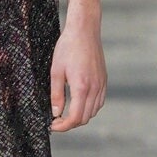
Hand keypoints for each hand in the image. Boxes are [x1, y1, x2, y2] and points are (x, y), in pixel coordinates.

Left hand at [49, 16, 106, 131]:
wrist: (84, 30)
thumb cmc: (67, 47)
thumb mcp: (56, 71)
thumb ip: (56, 94)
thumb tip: (55, 113)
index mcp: (81, 87)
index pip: (75, 118)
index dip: (63, 126)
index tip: (52, 125)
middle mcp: (95, 88)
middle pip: (85, 118)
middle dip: (70, 123)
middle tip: (56, 120)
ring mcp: (101, 84)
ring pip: (93, 111)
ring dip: (80, 116)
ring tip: (66, 112)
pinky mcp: (104, 80)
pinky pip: (99, 101)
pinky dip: (89, 107)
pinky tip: (78, 102)